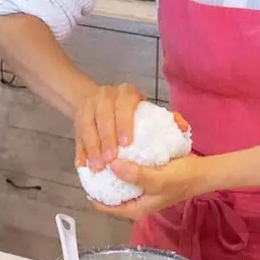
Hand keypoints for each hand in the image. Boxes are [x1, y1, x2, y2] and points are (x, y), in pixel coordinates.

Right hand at [74, 85, 188, 173]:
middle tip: (110, 160)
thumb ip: (167, 119)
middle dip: (106, 139)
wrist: (102, 100)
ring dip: (91, 147)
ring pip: (87, 125)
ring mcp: (88, 105)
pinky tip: (83, 166)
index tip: (126, 144)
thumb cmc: (133, 110)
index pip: (124, 105)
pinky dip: (79, 151)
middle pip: (103, 116)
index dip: (124, 124)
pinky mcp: (77, 118)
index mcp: (126, 92)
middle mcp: (105, 95)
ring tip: (97, 167)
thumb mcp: (149, 110)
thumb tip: (182, 126)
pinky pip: (77, 135)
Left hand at [91, 152, 204, 220]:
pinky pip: (128, 174)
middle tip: (90, 161)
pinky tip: (116, 151)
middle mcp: (136, 202)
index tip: (85, 174)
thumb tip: (112, 166)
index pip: (106, 207)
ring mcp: (141, 190)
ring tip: (99, 155)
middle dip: (100, 181)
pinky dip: (122, 165)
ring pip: (118, 183)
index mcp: (136, 209)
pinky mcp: (146, 179)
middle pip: (110, 195)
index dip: (93, 193)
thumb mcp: (158, 179)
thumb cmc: (181, 178)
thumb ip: (135, 175)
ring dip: (110, 171)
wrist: (202, 172)